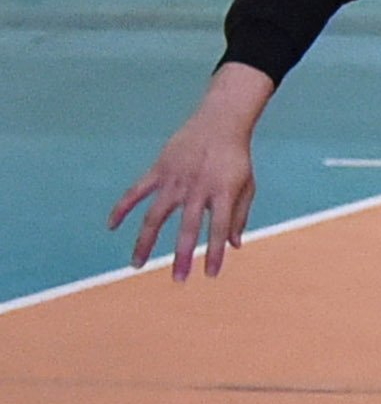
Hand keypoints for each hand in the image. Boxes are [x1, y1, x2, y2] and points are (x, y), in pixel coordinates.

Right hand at [107, 66, 275, 280]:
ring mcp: (175, 180)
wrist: (220, 123)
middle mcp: (197, 189)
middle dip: (183, 256)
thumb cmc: (236, 158)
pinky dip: (122, 207)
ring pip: (155, 216)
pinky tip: (112, 225)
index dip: (215, 253)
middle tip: (179, 280)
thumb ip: (238, 215)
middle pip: (187, 228)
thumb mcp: (246, 186)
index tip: (211, 275)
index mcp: (222, 193)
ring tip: (137, 264)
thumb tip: (233, 246)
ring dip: (145, 242)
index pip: (218, 229)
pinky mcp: (158, 170)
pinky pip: (136, 191)